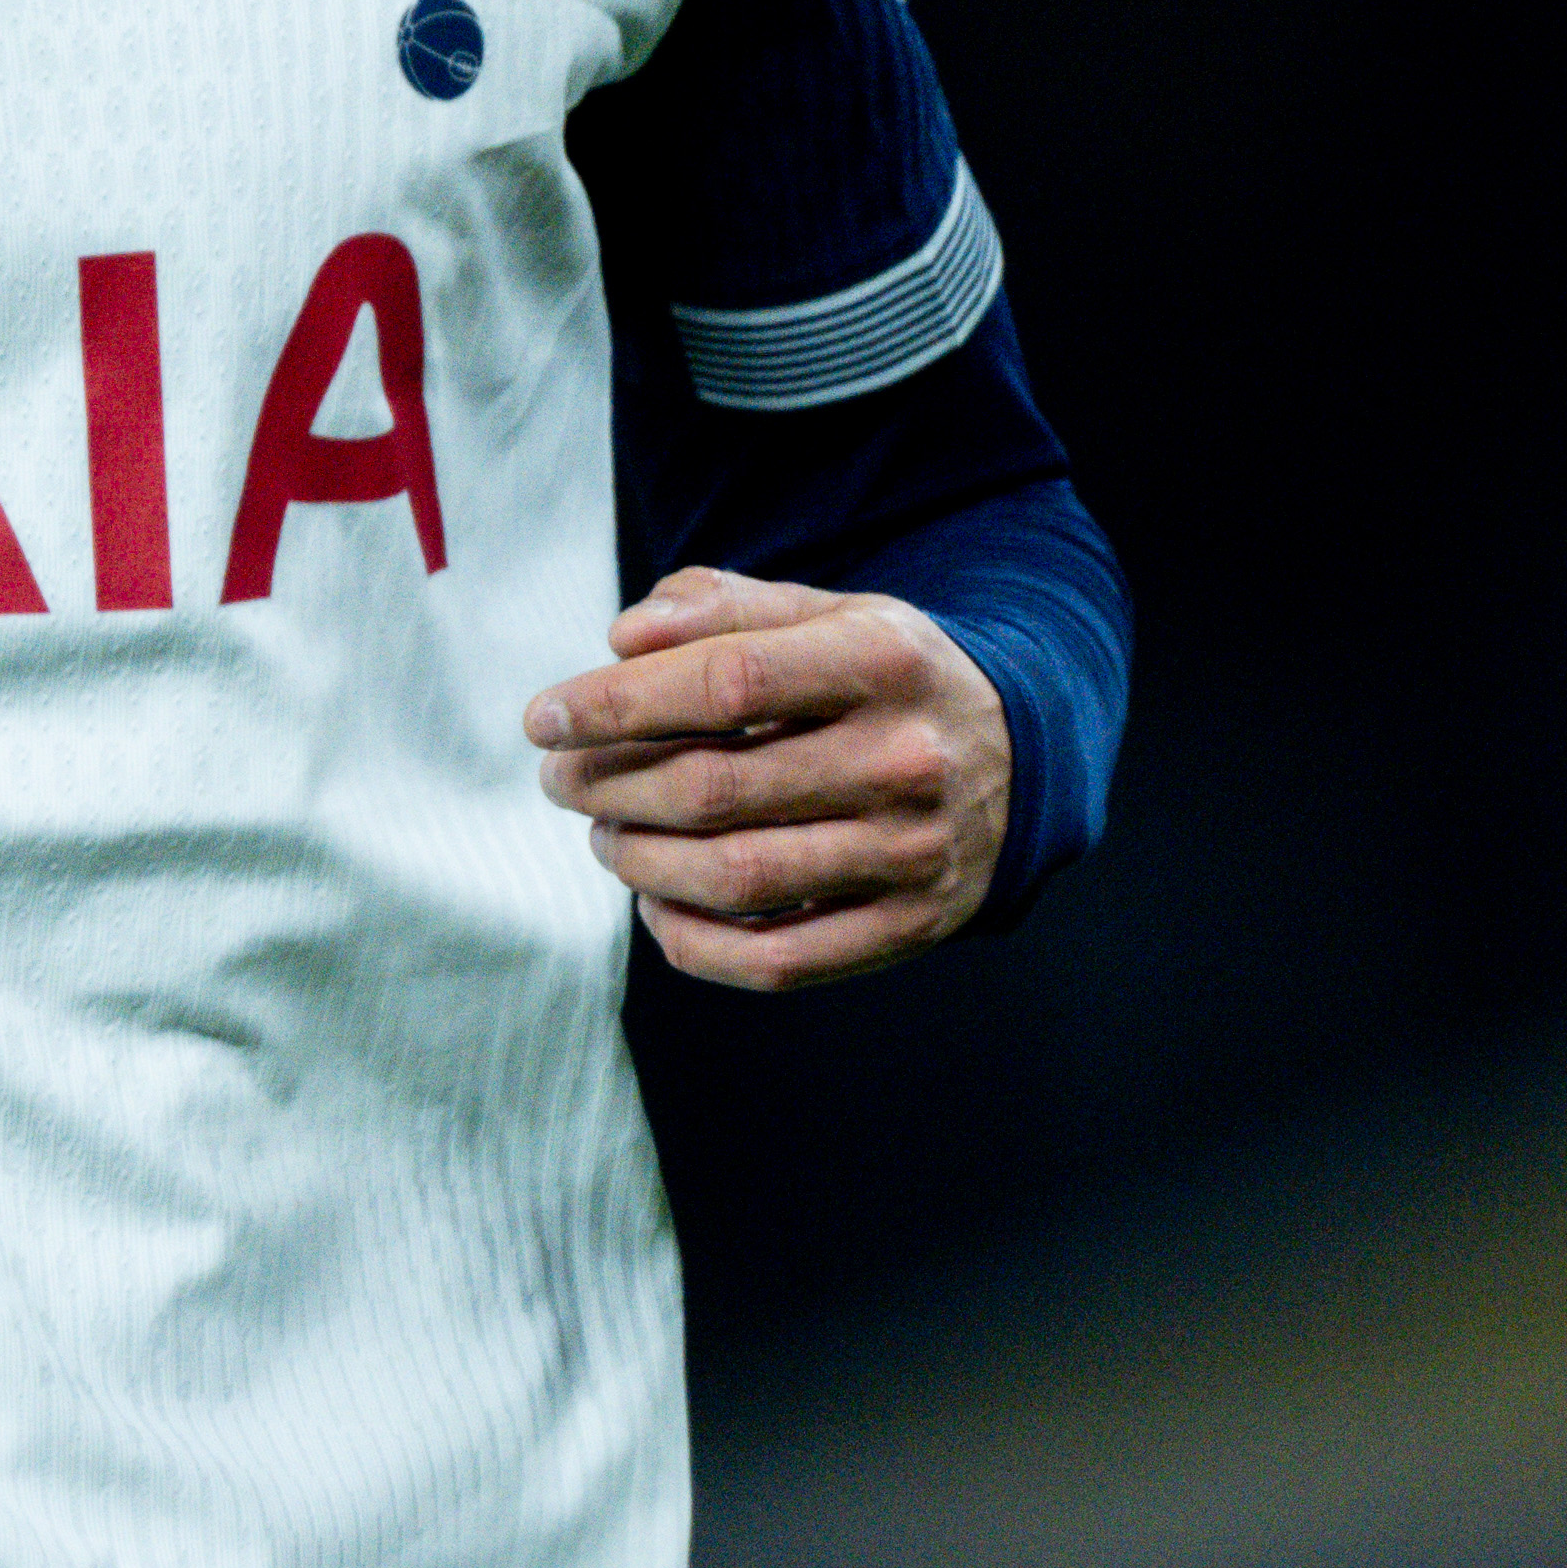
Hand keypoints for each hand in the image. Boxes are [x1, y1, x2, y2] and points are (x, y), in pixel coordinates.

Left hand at [524, 568, 1010, 991]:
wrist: (1021, 757)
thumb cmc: (888, 679)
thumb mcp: (829, 613)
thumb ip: (724, 608)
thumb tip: (622, 640)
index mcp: (882, 662)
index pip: (725, 682)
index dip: (616, 703)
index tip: (545, 717)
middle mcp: (903, 759)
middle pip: (716, 787)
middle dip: (609, 786)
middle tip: (560, 779)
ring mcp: (912, 853)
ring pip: (737, 877)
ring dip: (640, 861)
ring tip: (604, 834)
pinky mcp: (908, 926)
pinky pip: (778, 959)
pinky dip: (694, 943)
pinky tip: (656, 905)